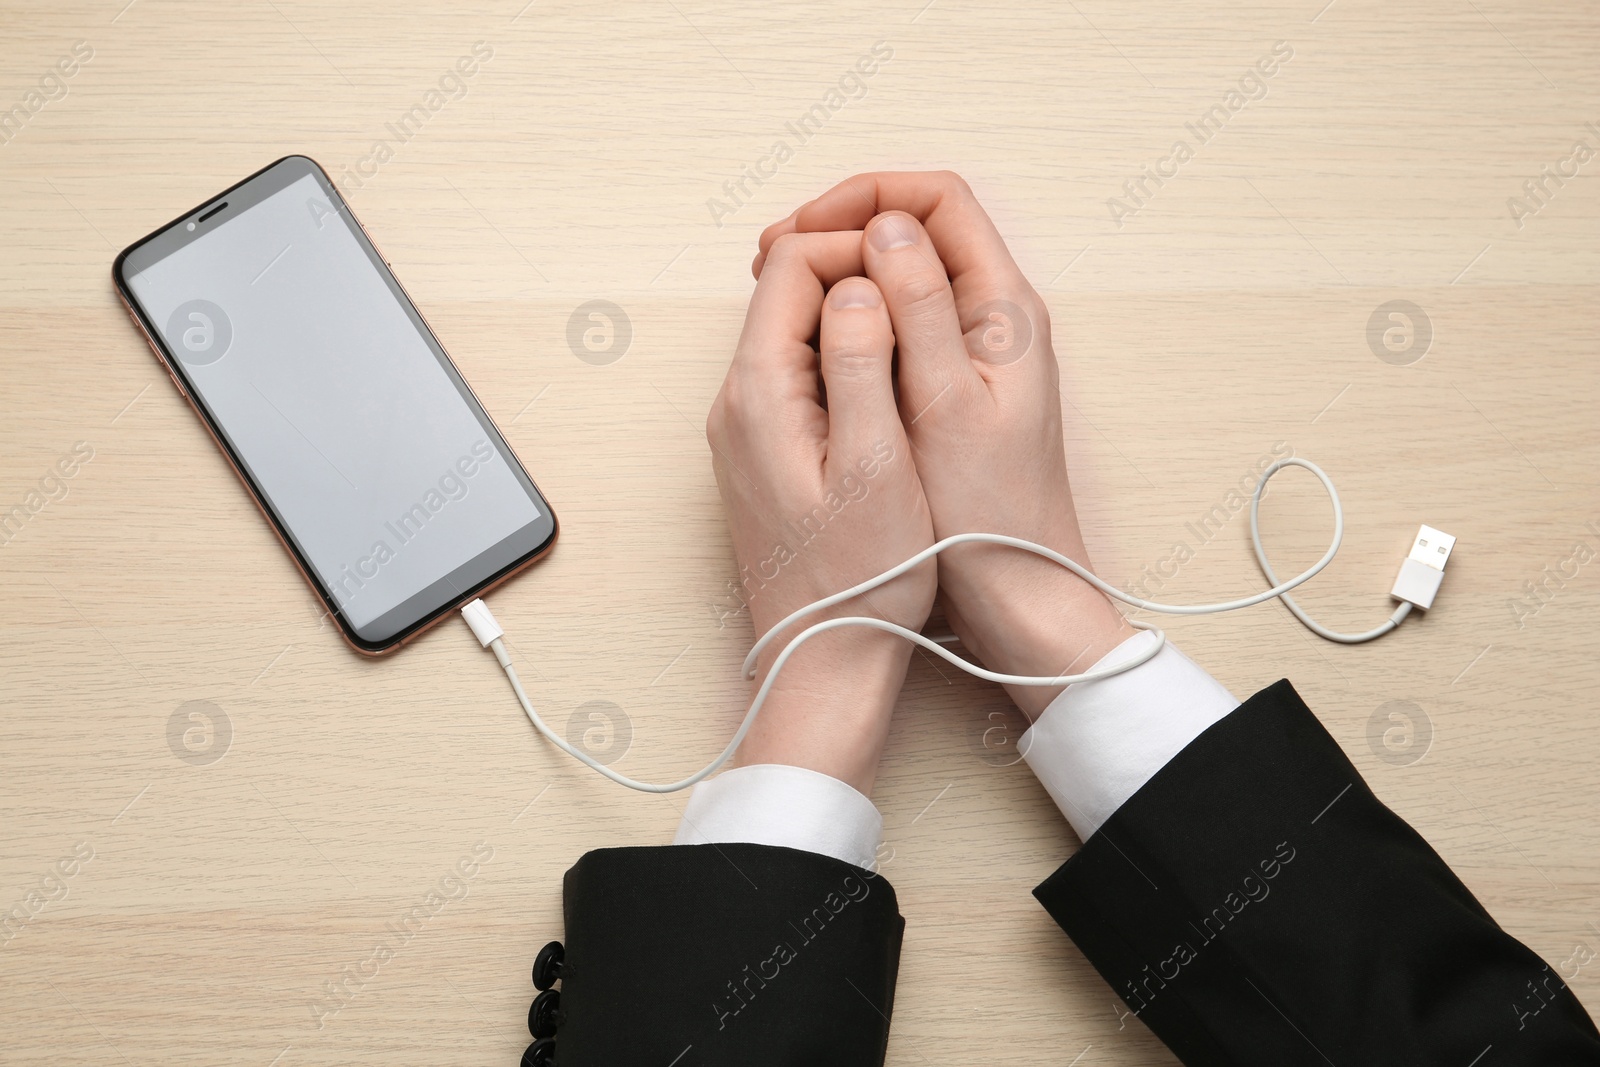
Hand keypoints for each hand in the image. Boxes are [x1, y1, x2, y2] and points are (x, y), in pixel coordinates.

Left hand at [708, 231, 935, 792]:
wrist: (823, 658)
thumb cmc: (860, 577)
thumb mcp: (877, 464)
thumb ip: (860, 364)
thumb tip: (858, 283)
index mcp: (759, 392)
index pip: (792, 264)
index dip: (857, 246)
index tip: (914, 266)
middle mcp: (737, 401)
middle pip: (786, 289)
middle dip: (855, 270)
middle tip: (923, 286)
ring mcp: (745, 427)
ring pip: (795, 329)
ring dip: (853, 314)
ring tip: (917, 331)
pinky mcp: (763, 451)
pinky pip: (799, 371)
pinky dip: (844, 355)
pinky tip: (891, 381)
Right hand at [757, 172, 1134, 718]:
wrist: (1018, 591)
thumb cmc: (990, 515)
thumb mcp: (947, 406)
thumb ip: (921, 310)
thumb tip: (888, 228)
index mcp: (1004, 308)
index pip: (939, 201)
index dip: (865, 198)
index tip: (802, 230)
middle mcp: (992, 317)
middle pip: (915, 230)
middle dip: (841, 227)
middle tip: (770, 258)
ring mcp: (970, 350)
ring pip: (901, 275)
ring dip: (840, 270)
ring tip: (777, 293)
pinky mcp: (949, 384)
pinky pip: (896, 321)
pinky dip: (850, 314)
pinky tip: (809, 340)